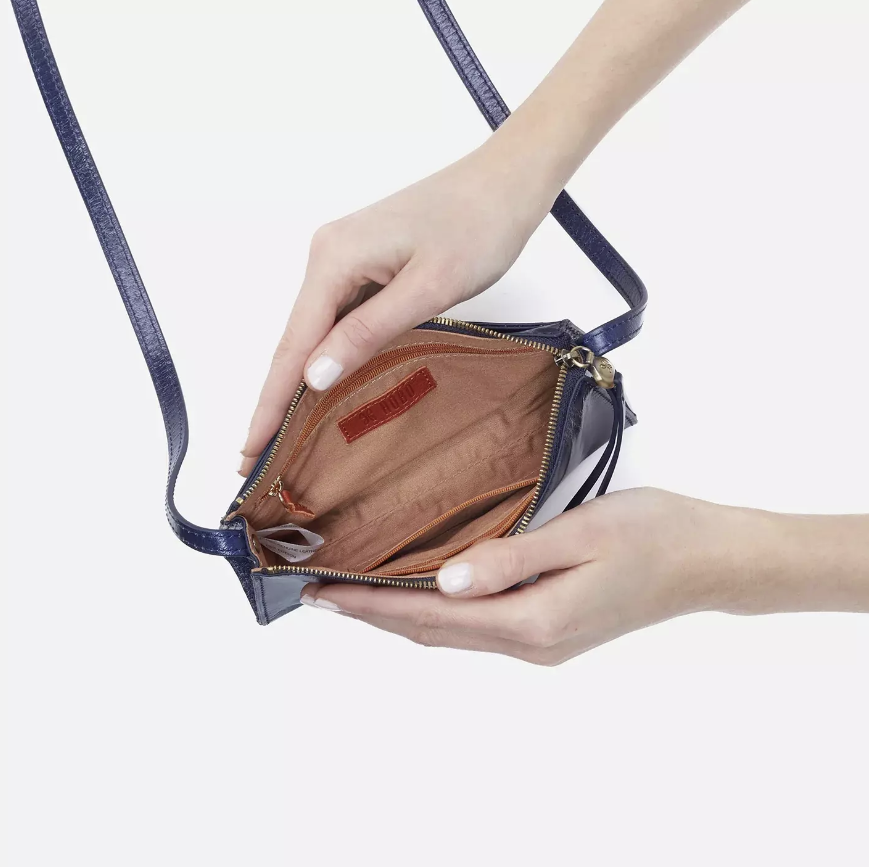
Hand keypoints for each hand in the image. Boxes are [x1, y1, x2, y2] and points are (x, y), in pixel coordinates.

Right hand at [239, 140, 557, 474]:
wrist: (505, 182)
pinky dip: (327, 357)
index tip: (248, 451)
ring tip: (281, 435)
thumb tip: (314, 377)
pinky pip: (336, 319)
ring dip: (298, 382)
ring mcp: (344, 259)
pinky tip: (322, 387)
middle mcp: (327, 256)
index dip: (271, 403)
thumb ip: (369, 332)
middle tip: (255, 458)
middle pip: (294, 340)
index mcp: (334, 259)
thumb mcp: (428, 287)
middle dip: (275, 400)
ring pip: (314, 331)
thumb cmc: (478, 228)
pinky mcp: (365, 264)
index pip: (292, 346)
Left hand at [298, 488, 784, 664]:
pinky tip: (423, 592)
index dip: (372, 606)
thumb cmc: (652, 536)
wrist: (707, 560)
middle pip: (433, 631)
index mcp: (532, 620)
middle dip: (374, 615)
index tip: (323, 594)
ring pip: (452, 631)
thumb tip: (447, 578)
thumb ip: (513, 558)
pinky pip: (476, 625)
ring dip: (401, 615)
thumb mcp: (583, 535)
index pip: (431, 614)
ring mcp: (541, 641)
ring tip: (357, 594)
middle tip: (321, 594)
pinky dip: (438, 611)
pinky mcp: (550, 629)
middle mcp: (530, 641)